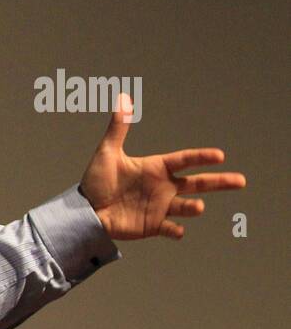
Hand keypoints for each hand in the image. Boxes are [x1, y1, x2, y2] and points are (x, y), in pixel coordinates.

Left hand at [79, 93, 246, 239]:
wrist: (86, 211)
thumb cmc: (96, 181)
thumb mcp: (107, 152)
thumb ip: (118, 128)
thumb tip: (123, 98)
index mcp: (156, 168)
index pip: (185, 160)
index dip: (201, 157)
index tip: (219, 156)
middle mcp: (164, 187)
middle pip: (198, 183)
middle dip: (219, 182)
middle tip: (240, 181)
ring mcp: (160, 207)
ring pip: (187, 206)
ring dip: (194, 207)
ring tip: (198, 207)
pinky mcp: (153, 225)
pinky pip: (170, 229)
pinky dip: (177, 230)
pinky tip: (179, 230)